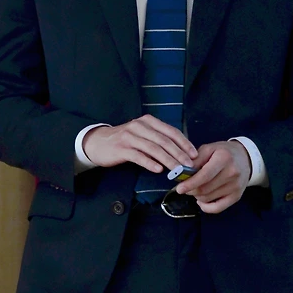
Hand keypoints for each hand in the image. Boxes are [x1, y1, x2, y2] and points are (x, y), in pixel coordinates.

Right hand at [82, 116, 197, 172]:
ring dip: (168, 161)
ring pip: (154, 149)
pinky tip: (158, 170)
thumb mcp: (142, 134)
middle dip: (179, 154)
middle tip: (189, 165)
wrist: (98, 142)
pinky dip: (150, 163)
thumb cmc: (125, 140)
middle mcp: (139, 126)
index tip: (194, 154)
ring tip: (177, 170)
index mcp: (148, 121)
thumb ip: (158, 139)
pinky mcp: (121, 148)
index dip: (184, 143)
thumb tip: (181, 153)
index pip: (171, 131)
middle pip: (164, 141)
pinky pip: (139, 156)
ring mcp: (130, 137)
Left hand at [173, 140, 250, 213]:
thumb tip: (182, 171)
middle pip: (205, 189)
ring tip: (196, 187)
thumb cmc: (223, 152)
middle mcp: (232, 173)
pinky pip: (217, 208)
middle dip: (191, 190)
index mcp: (224, 158)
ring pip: (208, 198)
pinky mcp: (236, 196)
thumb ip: (195, 159)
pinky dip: (206, 207)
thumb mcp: (209, 148)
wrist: (245, 158)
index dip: (190, 183)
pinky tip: (201, 200)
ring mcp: (235, 187)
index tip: (179, 188)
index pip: (204, 176)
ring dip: (197, 196)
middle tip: (185, 186)